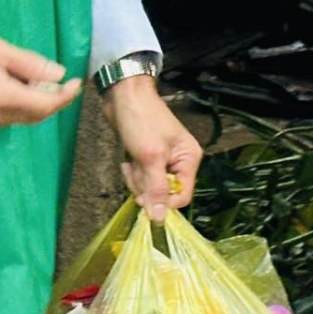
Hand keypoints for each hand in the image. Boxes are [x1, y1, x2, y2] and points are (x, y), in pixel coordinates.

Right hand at [0, 19, 81, 137]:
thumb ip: (29, 64)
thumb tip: (57, 74)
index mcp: (0, 98)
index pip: (45, 106)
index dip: (65, 96)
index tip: (76, 83)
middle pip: (32, 115)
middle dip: (47, 98)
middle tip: (50, 77)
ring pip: (13, 118)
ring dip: (23, 101)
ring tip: (12, 75)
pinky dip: (4, 107)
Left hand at [102, 75, 200, 219]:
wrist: (123, 96)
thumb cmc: (142, 119)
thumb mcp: (151, 157)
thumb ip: (156, 189)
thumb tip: (160, 218)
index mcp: (189, 159)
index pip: (182, 196)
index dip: (163, 201)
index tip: (145, 196)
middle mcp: (179, 161)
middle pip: (165, 193)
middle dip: (146, 186)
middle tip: (137, 168)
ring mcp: (163, 160)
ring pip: (151, 187)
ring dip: (137, 179)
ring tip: (132, 162)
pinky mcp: (149, 158)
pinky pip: (142, 178)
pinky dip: (133, 173)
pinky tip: (128, 161)